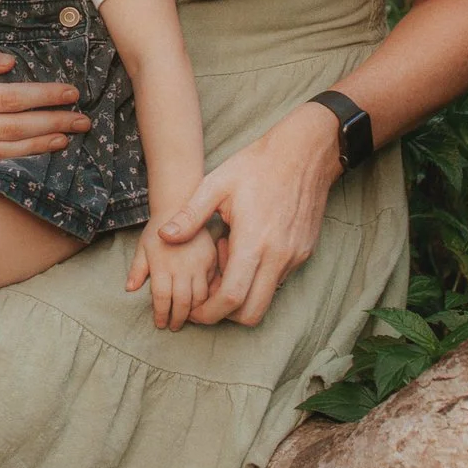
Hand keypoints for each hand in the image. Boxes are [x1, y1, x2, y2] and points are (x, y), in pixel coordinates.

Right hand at [0, 40, 89, 171]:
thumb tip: (11, 63)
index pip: (10, 99)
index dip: (44, 96)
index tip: (72, 92)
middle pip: (11, 129)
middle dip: (52, 123)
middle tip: (83, 120)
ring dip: (36, 148)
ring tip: (64, 140)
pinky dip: (6, 165)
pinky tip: (28, 160)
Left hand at [126, 220, 218, 330]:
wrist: (180, 205)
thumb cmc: (158, 229)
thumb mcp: (142, 247)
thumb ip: (137, 269)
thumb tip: (129, 289)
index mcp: (163, 264)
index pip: (163, 298)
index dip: (162, 314)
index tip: (160, 324)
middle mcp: (183, 266)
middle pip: (183, 302)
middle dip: (178, 318)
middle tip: (174, 326)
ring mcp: (200, 263)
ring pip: (201, 297)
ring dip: (195, 311)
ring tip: (189, 318)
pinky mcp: (212, 259)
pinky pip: (213, 284)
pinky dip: (209, 297)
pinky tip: (204, 303)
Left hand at [155, 105, 346, 326]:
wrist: (304, 153)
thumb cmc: (258, 165)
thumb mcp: (216, 184)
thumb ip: (189, 215)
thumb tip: (164, 237)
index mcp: (253, 242)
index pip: (230, 299)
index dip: (209, 313)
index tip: (194, 310)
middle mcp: (278, 257)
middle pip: (251, 313)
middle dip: (224, 314)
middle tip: (207, 294)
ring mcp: (294, 257)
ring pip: (265, 298)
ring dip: (242, 292)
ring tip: (227, 258)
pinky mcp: (303, 254)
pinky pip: (277, 280)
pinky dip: (258, 277)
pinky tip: (245, 248)